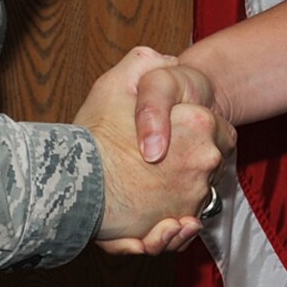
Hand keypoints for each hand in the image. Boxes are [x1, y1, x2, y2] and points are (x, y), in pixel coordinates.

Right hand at [76, 48, 233, 255]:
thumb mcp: (117, 82)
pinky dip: (175, 226)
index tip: (175, 130)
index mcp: (200, 124)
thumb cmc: (94, 132)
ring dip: (183, 190)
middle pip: (209, 161)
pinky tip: (162, 219)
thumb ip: (144, 63)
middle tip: (161, 158)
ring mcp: (192, 197)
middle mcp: (204, 162)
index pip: (217, 126)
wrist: (70, 183)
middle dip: (191, 159)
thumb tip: (164, 60)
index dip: (194, 127)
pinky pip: (183, 226)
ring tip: (154, 185)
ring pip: (197, 194)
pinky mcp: (174, 225)